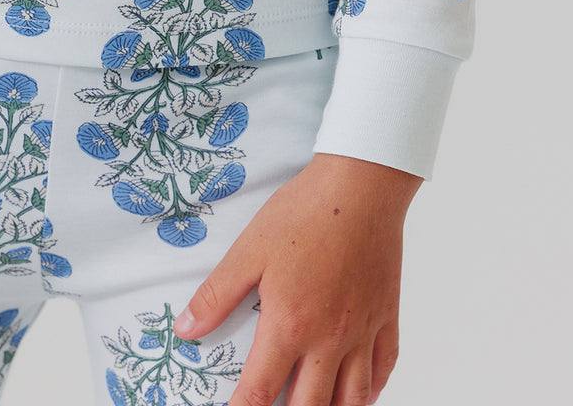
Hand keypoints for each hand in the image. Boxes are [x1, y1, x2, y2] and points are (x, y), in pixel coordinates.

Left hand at [173, 152, 422, 405]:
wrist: (361, 187)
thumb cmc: (307, 212)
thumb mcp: (250, 250)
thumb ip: (217, 294)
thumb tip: (186, 330)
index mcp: (290, 325)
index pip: (260, 392)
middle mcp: (330, 339)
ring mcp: (363, 331)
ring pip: (353, 400)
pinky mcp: (386, 315)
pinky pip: (384, 369)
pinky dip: (371, 391)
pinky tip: (359, 392)